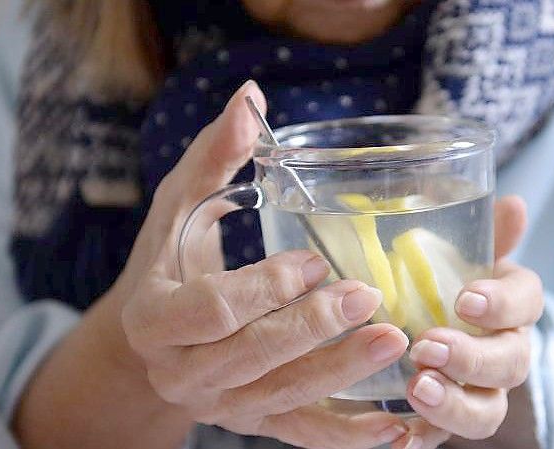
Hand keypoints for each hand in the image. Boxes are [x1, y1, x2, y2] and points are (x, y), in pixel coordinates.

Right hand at [119, 81, 410, 447]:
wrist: (159, 335)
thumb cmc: (172, 262)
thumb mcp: (180, 207)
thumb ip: (214, 157)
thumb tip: (250, 98)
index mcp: (155, 320)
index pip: (208, 312)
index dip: (262, 289)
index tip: (312, 261)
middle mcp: (183, 374)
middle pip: (252, 357)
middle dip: (313, 329)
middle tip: (369, 297)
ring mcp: (222, 407)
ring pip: (285, 398)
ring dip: (343, 374)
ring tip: (398, 341)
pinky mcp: (256, 424)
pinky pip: (304, 436)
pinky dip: (349, 436)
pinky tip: (397, 429)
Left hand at [395, 196, 543, 448]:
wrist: (413, 321)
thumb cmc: (440, 282)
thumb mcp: (455, 254)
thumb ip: (484, 233)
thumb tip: (515, 204)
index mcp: (510, 305)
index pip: (527, 302)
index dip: (502, 304)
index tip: (465, 299)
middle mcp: (505, 350)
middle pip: (511, 363)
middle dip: (473, 358)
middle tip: (428, 347)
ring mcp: (481, 391)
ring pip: (488, 410)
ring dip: (455, 404)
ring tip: (417, 388)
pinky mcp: (450, 419)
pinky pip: (447, 437)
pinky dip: (428, 437)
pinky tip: (403, 435)